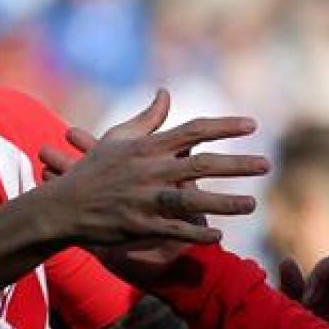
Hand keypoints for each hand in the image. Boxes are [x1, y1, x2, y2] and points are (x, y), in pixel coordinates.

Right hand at [35, 89, 268, 245]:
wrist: (62, 206)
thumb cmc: (93, 170)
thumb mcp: (118, 138)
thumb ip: (147, 118)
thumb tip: (166, 94)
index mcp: (148, 147)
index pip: (194, 130)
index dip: (225, 126)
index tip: (252, 125)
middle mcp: (150, 170)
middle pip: (202, 164)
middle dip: (237, 164)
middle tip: (266, 165)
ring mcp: (145, 199)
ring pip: (193, 200)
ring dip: (225, 203)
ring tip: (253, 204)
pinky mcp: (139, 225)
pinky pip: (174, 230)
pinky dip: (196, 232)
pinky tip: (219, 235)